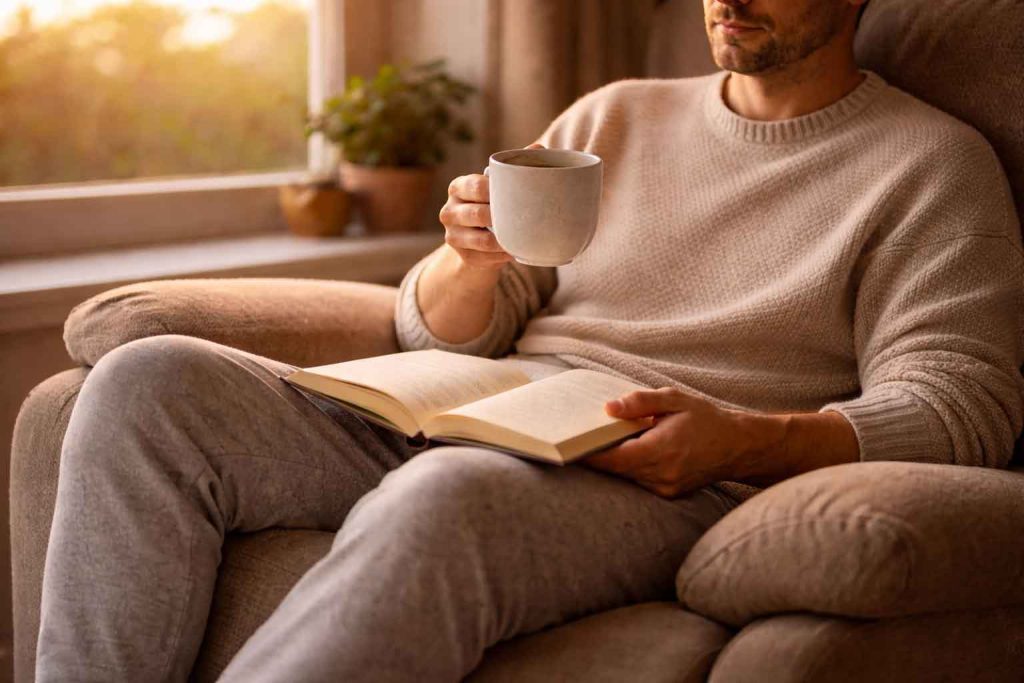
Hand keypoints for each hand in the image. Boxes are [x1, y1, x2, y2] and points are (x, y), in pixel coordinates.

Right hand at [439, 143, 544, 270]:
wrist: (479, 238)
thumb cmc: (493, 203)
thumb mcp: (500, 185)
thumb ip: (516, 165)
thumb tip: (538, 148)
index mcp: (458, 187)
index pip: (476, 186)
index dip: (496, 190)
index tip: (518, 193)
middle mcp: (448, 211)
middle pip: (477, 214)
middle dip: (501, 217)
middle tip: (524, 217)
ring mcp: (452, 235)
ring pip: (482, 241)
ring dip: (504, 240)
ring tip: (522, 237)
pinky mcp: (462, 256)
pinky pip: (485, 258)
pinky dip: (502, 256)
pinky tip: (514, 251)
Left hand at [584, 387, 763, 497]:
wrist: (739, 446)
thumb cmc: (706, 419)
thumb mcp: (674, 400)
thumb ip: (639, 403)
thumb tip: (608, 409)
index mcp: (661, 450)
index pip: (612, 458)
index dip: (586, 454)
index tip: (566, 446)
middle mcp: (661, 475)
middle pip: (615, 469)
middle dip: (596, 455)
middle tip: (574, 439)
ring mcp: (664, 488)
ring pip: (625, 476)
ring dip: (614, 460)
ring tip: (599, 441)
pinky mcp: (667, 493)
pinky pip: (638, 479)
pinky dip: (630, 466)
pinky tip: (629, 450)